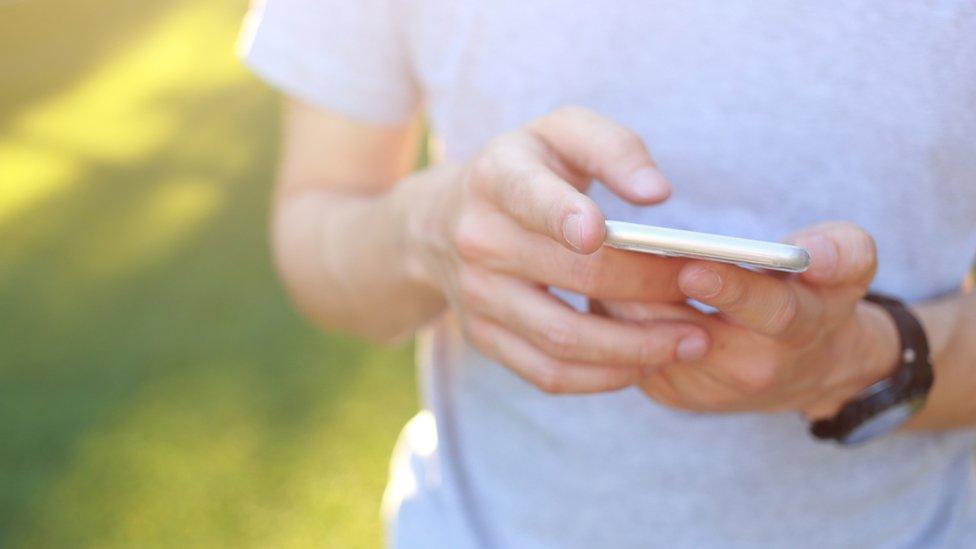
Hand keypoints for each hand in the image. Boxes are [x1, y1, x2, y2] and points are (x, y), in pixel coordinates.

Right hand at [402, 106, 710, 393]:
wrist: (445, 221)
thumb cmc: (527, 170)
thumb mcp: (560, 132)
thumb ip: (613, 147)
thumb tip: (657, 192)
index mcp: (498, 177)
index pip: (531, 198)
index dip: (563, 216)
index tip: (599, 233)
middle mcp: (479, 240)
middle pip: (575, 275)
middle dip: (651, 287)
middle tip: (706, 292)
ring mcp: (477, 296)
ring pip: (563, 338)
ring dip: (636, 348)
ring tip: (692, 342)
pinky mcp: (484, 338)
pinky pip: (548, 373)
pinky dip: (603, 377)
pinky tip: (644, 364)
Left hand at [597, 222, 899, 418]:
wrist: (804, 368)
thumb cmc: (818, 295)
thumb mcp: (848, 267)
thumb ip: (840, 252)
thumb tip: (808, 250)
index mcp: (799, 328)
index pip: (768, 312)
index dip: (731, 291)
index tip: (693, 267)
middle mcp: (753, 367)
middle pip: (690, 329)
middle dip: (652, 292)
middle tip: (614, 251)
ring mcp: (707, 388)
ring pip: (648, 343)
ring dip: (623, 304)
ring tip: (596, 258)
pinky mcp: (672, 393)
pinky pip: (629, 355)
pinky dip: (613, 320)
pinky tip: (597, 286)